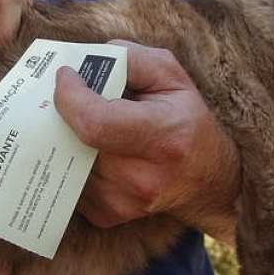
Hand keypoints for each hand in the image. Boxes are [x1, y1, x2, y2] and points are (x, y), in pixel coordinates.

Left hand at [53, 40, 241, 245]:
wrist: (207, 179)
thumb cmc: (186, 119)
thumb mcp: (171, 76)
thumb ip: (130, 58)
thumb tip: (84, 61)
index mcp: (164, 136)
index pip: (94, 121)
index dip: (70, 96)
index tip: (66, 76)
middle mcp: (143, 177)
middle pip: (76, 140)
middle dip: (67, 113)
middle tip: (73, 97)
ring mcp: (124, 202)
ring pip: (69, 161)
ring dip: (70, 139)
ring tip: (91, 125)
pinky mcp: (109, 216)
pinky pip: (71, 182)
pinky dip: (75, 162)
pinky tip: (95, 152)